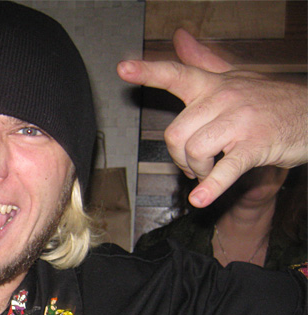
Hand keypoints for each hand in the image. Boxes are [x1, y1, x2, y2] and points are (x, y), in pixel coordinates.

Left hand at [117, 29, 307, 206]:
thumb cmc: (268, 101)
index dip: (148, 72)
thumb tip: (179, 38)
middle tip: (196, 164)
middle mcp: (223, 98)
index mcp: (213, 85)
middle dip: (180, 158)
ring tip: (211, 172)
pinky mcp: (255, 146)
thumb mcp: (235, 77)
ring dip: (197, 171)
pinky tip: (200, 198)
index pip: (177, 74)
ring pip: (193, 151)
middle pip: (175, 133)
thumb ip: (202, 61)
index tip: (123, 69)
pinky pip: (225, 168)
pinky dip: (211, 186)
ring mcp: (240, 122)